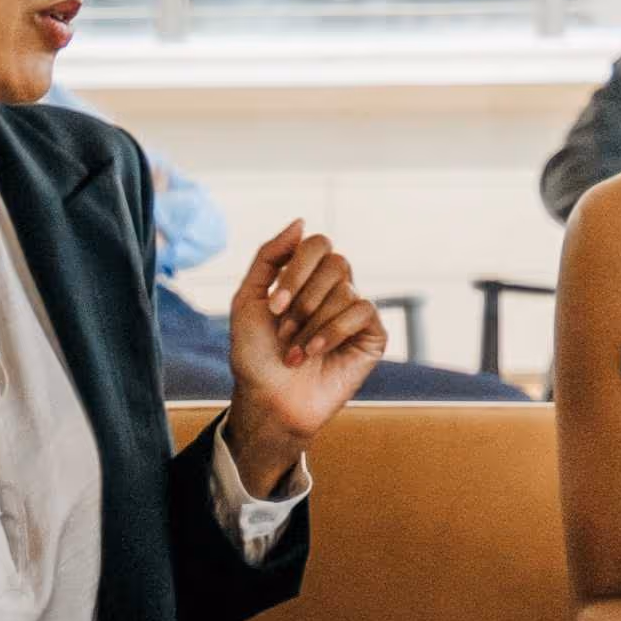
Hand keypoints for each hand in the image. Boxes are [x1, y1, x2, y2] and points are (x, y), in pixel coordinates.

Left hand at [222, 222, 387, 475]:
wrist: (268, 399)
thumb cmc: (254, 353)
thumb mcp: (249, 298)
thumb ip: (270, 255)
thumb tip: (301, 221)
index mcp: (307, 276)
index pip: (317, 244)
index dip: (296, 270)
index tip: (273, 306)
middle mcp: (335, 289)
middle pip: (336, 261)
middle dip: (303, 298)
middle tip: (283, 329)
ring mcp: (355, 312)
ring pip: (345, 290)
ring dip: (312, 323)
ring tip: (295, 351)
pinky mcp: (372, 337)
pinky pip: (363, 311)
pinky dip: (333, 331)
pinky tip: (316, 352)